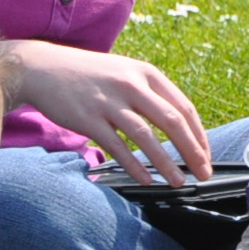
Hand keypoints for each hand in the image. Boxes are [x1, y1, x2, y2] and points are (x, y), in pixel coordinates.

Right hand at [7, 39, 212, 184]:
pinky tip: (146, 180)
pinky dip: (134, 166)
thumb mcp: (126, 73)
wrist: (42, 67)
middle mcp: (131, 84)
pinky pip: (117, 146)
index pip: (184, 107)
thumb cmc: (89, 75)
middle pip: (172, 121)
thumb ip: (151, 94)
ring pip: (147, 137)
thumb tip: (180, 127)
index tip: (206, 156)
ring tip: (179, 182)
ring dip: (167, 163)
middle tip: (203, 173)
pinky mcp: (88, 118)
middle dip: (192, 151)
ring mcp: (109, 101)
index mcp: (146, 73)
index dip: (199, 135)